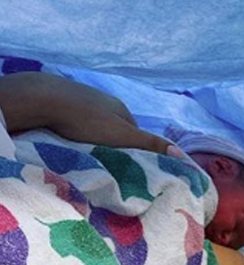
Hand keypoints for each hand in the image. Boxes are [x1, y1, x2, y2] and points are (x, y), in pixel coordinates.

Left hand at [0, 72, 173, 154]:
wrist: (43, 98)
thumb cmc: (85, 120)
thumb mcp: (122, 136)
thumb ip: (149, 144)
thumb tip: (180, 152)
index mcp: (122, 108)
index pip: (135, 133)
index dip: (134, 150)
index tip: (127, 167)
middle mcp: (105, 100)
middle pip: (115, 127)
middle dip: (112, 143)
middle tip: (105, 162)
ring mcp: (82, 97)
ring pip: (93, 122)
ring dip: (92, 136)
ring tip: (84, 151)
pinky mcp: (60, 99)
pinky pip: (73, 118)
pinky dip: (74, 128)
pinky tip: (66, 137)